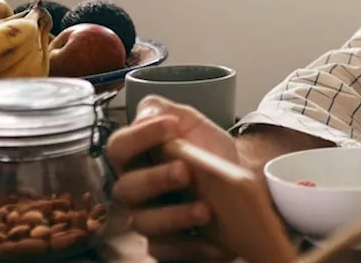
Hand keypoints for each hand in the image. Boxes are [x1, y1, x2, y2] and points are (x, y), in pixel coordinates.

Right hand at [105, 95, 236, 261]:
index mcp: (136, 158)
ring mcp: (147, 219)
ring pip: (144, 222)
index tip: (170, 125)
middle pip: (125, 188)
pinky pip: (165, 250)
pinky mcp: (164, 246)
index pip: (119, 147)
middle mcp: (134, 190)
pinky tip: (212, 240)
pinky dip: (190, 245)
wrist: (240, 182)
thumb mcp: (194, 125)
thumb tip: (147, 112)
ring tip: (205, 208)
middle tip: (185, 171)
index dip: (140, 136)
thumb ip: (168, 112)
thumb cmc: (209, 153)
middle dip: (155, 179)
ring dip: (174, 215)